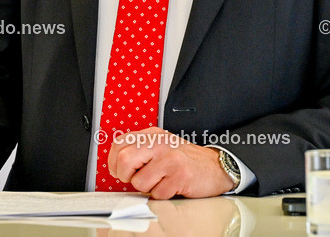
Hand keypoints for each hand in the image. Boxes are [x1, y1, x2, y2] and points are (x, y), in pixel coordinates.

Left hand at [106, 127, 235, 198]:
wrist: (215, 166)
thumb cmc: (185, 159)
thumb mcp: (160, 146)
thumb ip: (140, 151)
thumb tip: (116, 165)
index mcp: (152, 135)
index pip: (118, 144)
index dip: (114, 162)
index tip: (120, 171)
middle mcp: (159, 143)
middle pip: (124, 160)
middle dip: (126, 176)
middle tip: (137, 179)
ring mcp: (170, 158)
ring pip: (139, 181)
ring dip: (147, 188)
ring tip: (161, 182)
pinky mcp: (180, 175)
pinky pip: (157, 193)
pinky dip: (162, 195)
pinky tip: (172, 187)